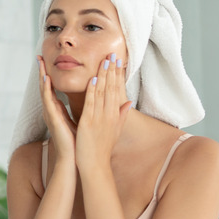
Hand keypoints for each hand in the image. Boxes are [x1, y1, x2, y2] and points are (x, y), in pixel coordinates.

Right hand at [38, 55, 76, 159]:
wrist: (75, 158)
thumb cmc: (78, 142)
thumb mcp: (81, 120)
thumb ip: (83, 108)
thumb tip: (91, 97)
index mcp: (58, 111)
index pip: (52, 89)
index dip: (49, 76)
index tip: (48, 63)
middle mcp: (51, 111)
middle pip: (45, 87)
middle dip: (42, 71)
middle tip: (39, 57)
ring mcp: (50, 114)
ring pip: (44, 91)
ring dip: (41, 76)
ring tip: (39, 62)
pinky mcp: (52, 118)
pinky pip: (48, 101)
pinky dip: (46, 89)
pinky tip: (45, 79)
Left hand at [75, 53, 131, 170]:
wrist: (95, 165)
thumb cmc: (102, 149)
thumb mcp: (115, 130)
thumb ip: (121, 115)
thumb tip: (129, 102)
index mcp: (114, 115)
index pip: (117, 91)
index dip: (117, 75)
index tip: (117, 61)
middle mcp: (109, 115)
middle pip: (112, 88)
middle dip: (112, 71)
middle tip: (112, 54)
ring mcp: (99, 119)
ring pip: (102, 93)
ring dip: (103, 76)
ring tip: (104, 61)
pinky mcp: (89, 123)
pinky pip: (91, 104)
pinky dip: (92, 92)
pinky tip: (93, 80)